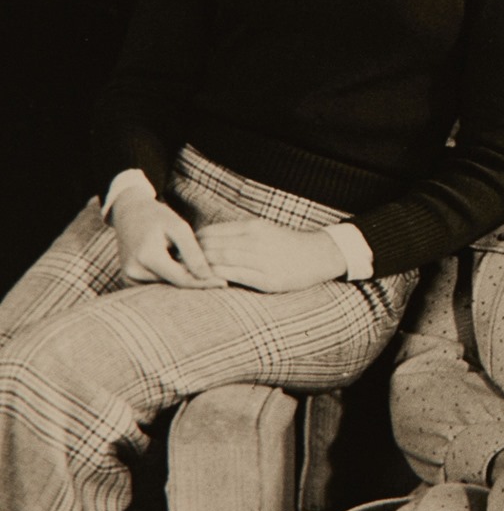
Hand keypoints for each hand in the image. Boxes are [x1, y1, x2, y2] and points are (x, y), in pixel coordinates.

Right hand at [110, 188, 219, 288]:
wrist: (129, 213)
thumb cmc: (157, 216)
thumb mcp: (178, 227)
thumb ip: (192, 252)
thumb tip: (207, 276)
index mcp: (146, 257)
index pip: (181, 279)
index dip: (204, 282)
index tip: (224, 282)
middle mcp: (134, 272)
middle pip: (173, 284)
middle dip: (194, 281)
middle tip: (216, 277)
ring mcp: (129, 277)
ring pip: (166, 286)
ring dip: (181, 278)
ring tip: (190, 265)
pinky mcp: (130, 280)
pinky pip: (156, 284)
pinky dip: (170, 277)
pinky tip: (178, 266)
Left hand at [196, 219, 346, 292]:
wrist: (320, 255)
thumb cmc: (288, 245)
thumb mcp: (263, 231)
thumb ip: (238, 236)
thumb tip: (208, 242)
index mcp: (252, 227)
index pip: (211, 232)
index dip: (192, 243)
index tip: (181, 252)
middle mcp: (255, 240)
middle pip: (212, 246)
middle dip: (191, 256)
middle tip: (176, 266)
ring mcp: (262, 259)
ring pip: (221, 260)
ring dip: (201, 268)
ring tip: (187, 276)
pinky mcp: (269, 279)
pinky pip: (236, 276)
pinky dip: (219, 278)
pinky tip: (210, 283)